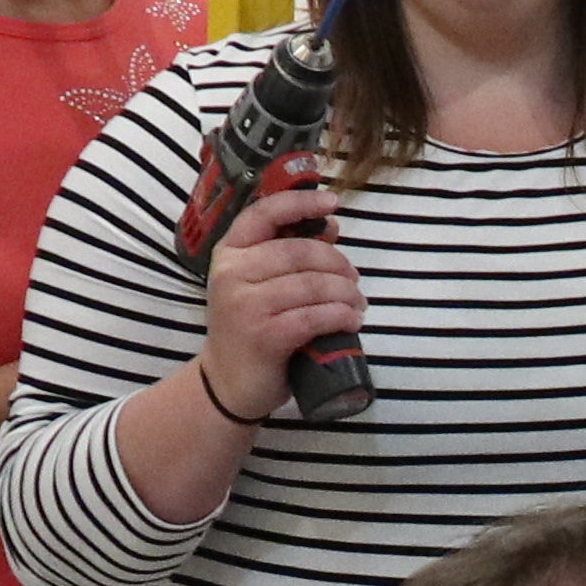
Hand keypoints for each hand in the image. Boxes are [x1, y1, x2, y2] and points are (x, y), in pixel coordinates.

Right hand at [190, 179, 364, 420]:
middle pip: (300, 252)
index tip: (333, 204)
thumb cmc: (250, 326)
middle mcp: (232, 273)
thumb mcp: (259, 284)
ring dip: (346, 294)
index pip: (265, 213)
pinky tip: (351, 321)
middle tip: (355, 281)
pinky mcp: (265, 335)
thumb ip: (289, 253)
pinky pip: (316, 316)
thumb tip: (331, 225)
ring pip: (313, 285)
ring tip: (357, 304)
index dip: (301, 202)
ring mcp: (246, 305)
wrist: (228, 383)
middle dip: (338, 264)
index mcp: (230, 252)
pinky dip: (342, 317)